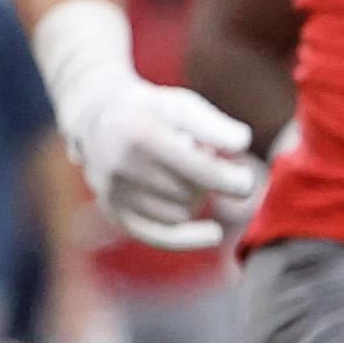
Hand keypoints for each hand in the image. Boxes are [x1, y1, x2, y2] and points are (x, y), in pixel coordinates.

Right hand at [63, 71, 258, 252]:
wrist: (96, 118)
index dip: (227, 180)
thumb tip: (242, 143)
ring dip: (194, 197)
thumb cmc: (151, 110)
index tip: (247, 184)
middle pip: (190, 192)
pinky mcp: (113, 212)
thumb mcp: (182, 105)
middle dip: (208, 179)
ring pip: (179, 214)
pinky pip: (159, 236)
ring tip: (182, 171)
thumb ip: (214, 124)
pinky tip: (213, 233)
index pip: (195, 170)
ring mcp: (113, 193)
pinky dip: (188, 237)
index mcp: (139, 135)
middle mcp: (120, 168)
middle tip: (199, 156)